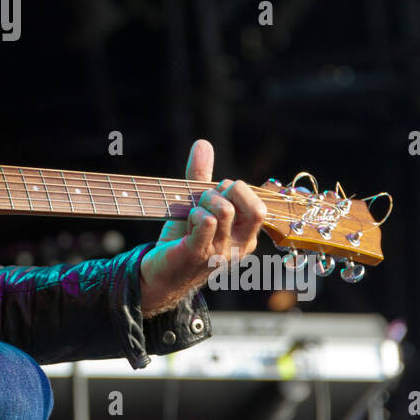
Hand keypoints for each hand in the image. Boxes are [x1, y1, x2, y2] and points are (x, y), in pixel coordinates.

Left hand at [139, 139, 265, 315]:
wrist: (159, 275)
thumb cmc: (183, 239)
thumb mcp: (197, 206)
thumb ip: (201, 175)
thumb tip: (203, 143)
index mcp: (246, 236)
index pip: (259, 205)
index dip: (235, 191)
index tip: (214, 194)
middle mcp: (239, 246)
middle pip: (252, 206)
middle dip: (226, 192)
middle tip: (204, 200)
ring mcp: (220, 252)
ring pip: (226, 210)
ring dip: (205, 201)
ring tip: (192, 211)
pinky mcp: (198, 254)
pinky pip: (207, 222)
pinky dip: (194, 213)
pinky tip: (186, 221)